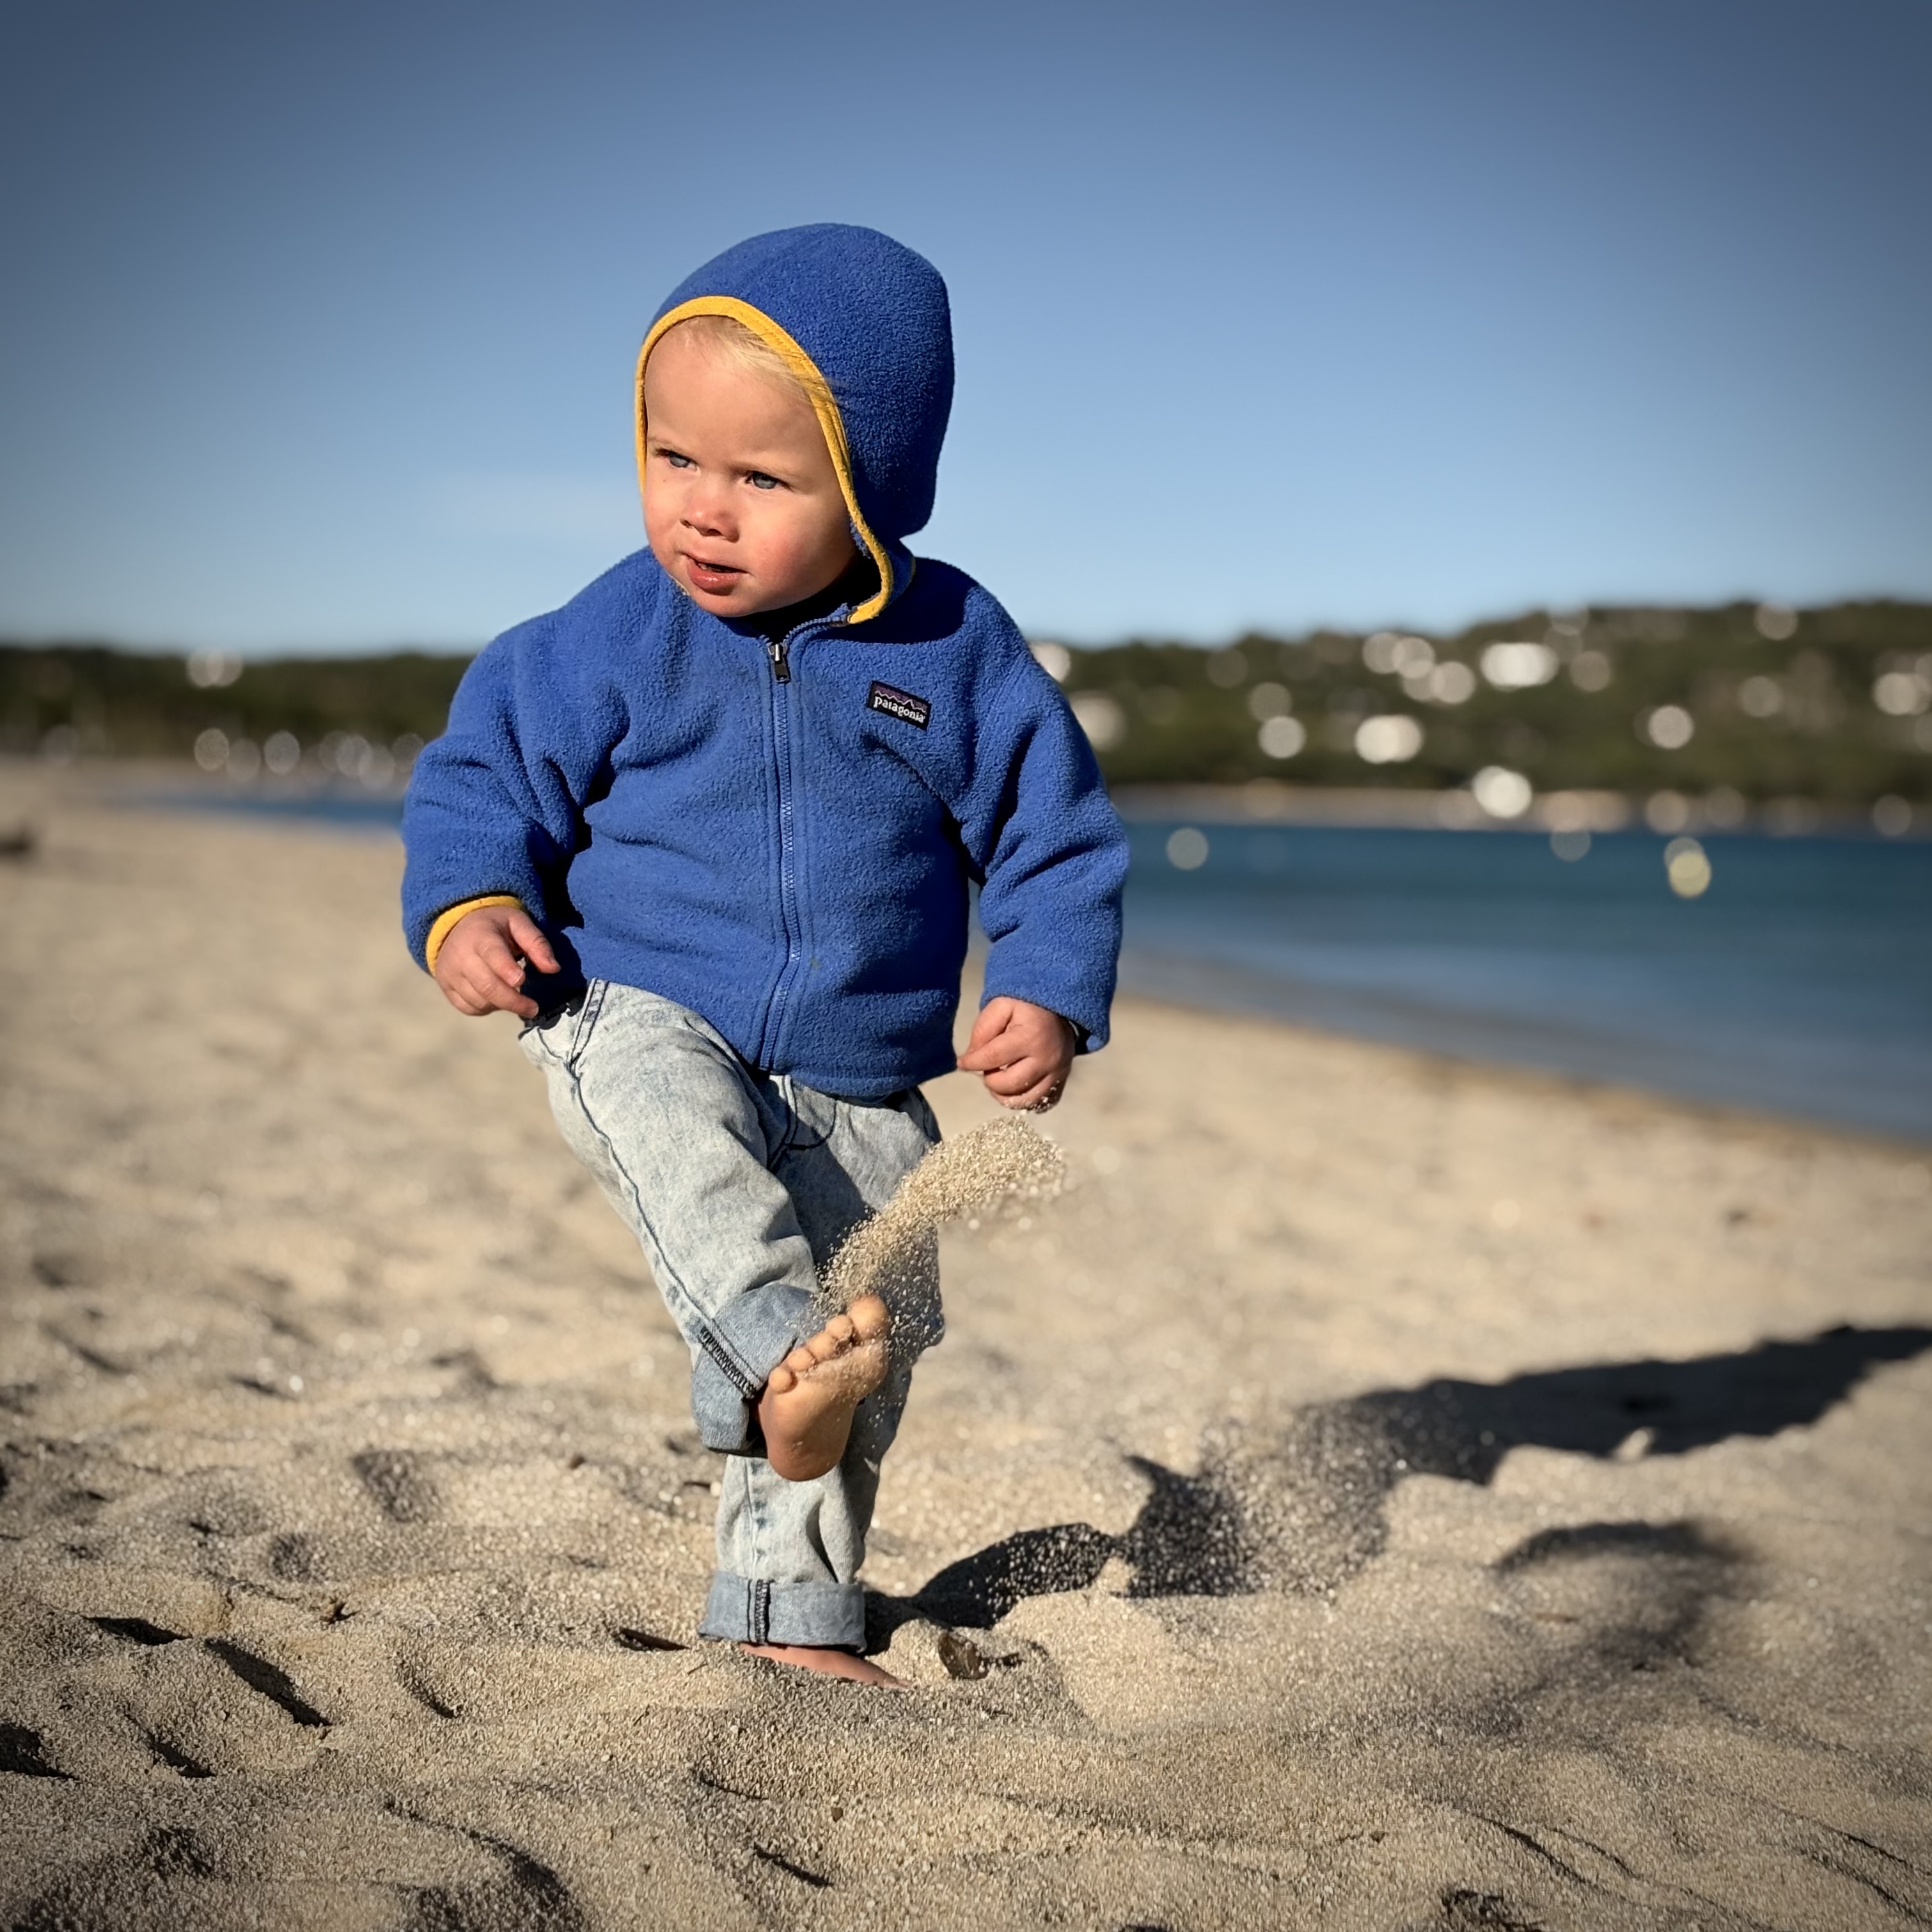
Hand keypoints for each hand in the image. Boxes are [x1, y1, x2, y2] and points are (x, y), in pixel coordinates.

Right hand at [432, 903, 559, 1018]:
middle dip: (513, 1001)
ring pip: (478, 1000)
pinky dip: (486, 1008)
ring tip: (515, 997)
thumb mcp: (518, 922)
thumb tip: (554, 969)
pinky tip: (496, 998)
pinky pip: (468, 1008)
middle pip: (487, 986)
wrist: (457, 926)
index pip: (492, 955)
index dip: (507, 970)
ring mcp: (449, 973)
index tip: (523, 981)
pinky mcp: (446, 987)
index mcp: (480, 935)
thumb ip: (536, 943)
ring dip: (502, 1005)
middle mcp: (460, 956)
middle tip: (533, 1008)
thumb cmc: (495, 925)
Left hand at [957, 997, 1076, 1110]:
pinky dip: (1024, 1100)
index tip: (962, 1063)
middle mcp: (1047, 1059)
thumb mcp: (1000, 1006)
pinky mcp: (1063, 1081)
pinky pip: (1041, 1103)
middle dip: (990, 1080)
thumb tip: (971, 1059)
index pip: (992, 1058)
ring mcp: (1058, 1073)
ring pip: (1024, 1101)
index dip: (972, 1063)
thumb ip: (982, 1031)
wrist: (1059, 1008)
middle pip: (1008, 1085)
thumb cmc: (1026, 1005)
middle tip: (987, 1068)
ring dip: (1004, 1095)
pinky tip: (1016, 1087)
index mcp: (1030, 1037)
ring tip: (999, 1079)